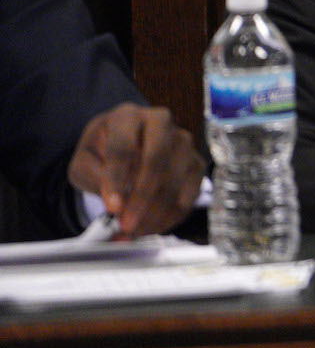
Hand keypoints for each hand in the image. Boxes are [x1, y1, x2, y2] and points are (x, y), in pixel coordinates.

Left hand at [68, 102, 205, 237]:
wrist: (127, 145)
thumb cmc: (103, 152)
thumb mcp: (84, 160)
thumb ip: (92, 176)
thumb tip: (116, 201)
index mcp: (127, 116)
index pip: (123, 146)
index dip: (117, 179)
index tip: (112, 208)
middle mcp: (160, 122)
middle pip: (156, 160)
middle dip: (142, 198)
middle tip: (126, 225)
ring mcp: (183, 142)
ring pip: (175, 179)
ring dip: (156, 212)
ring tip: (134, 231)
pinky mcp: (196, 162)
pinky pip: (190, 194)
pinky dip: (171, 216)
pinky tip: (151, 227)